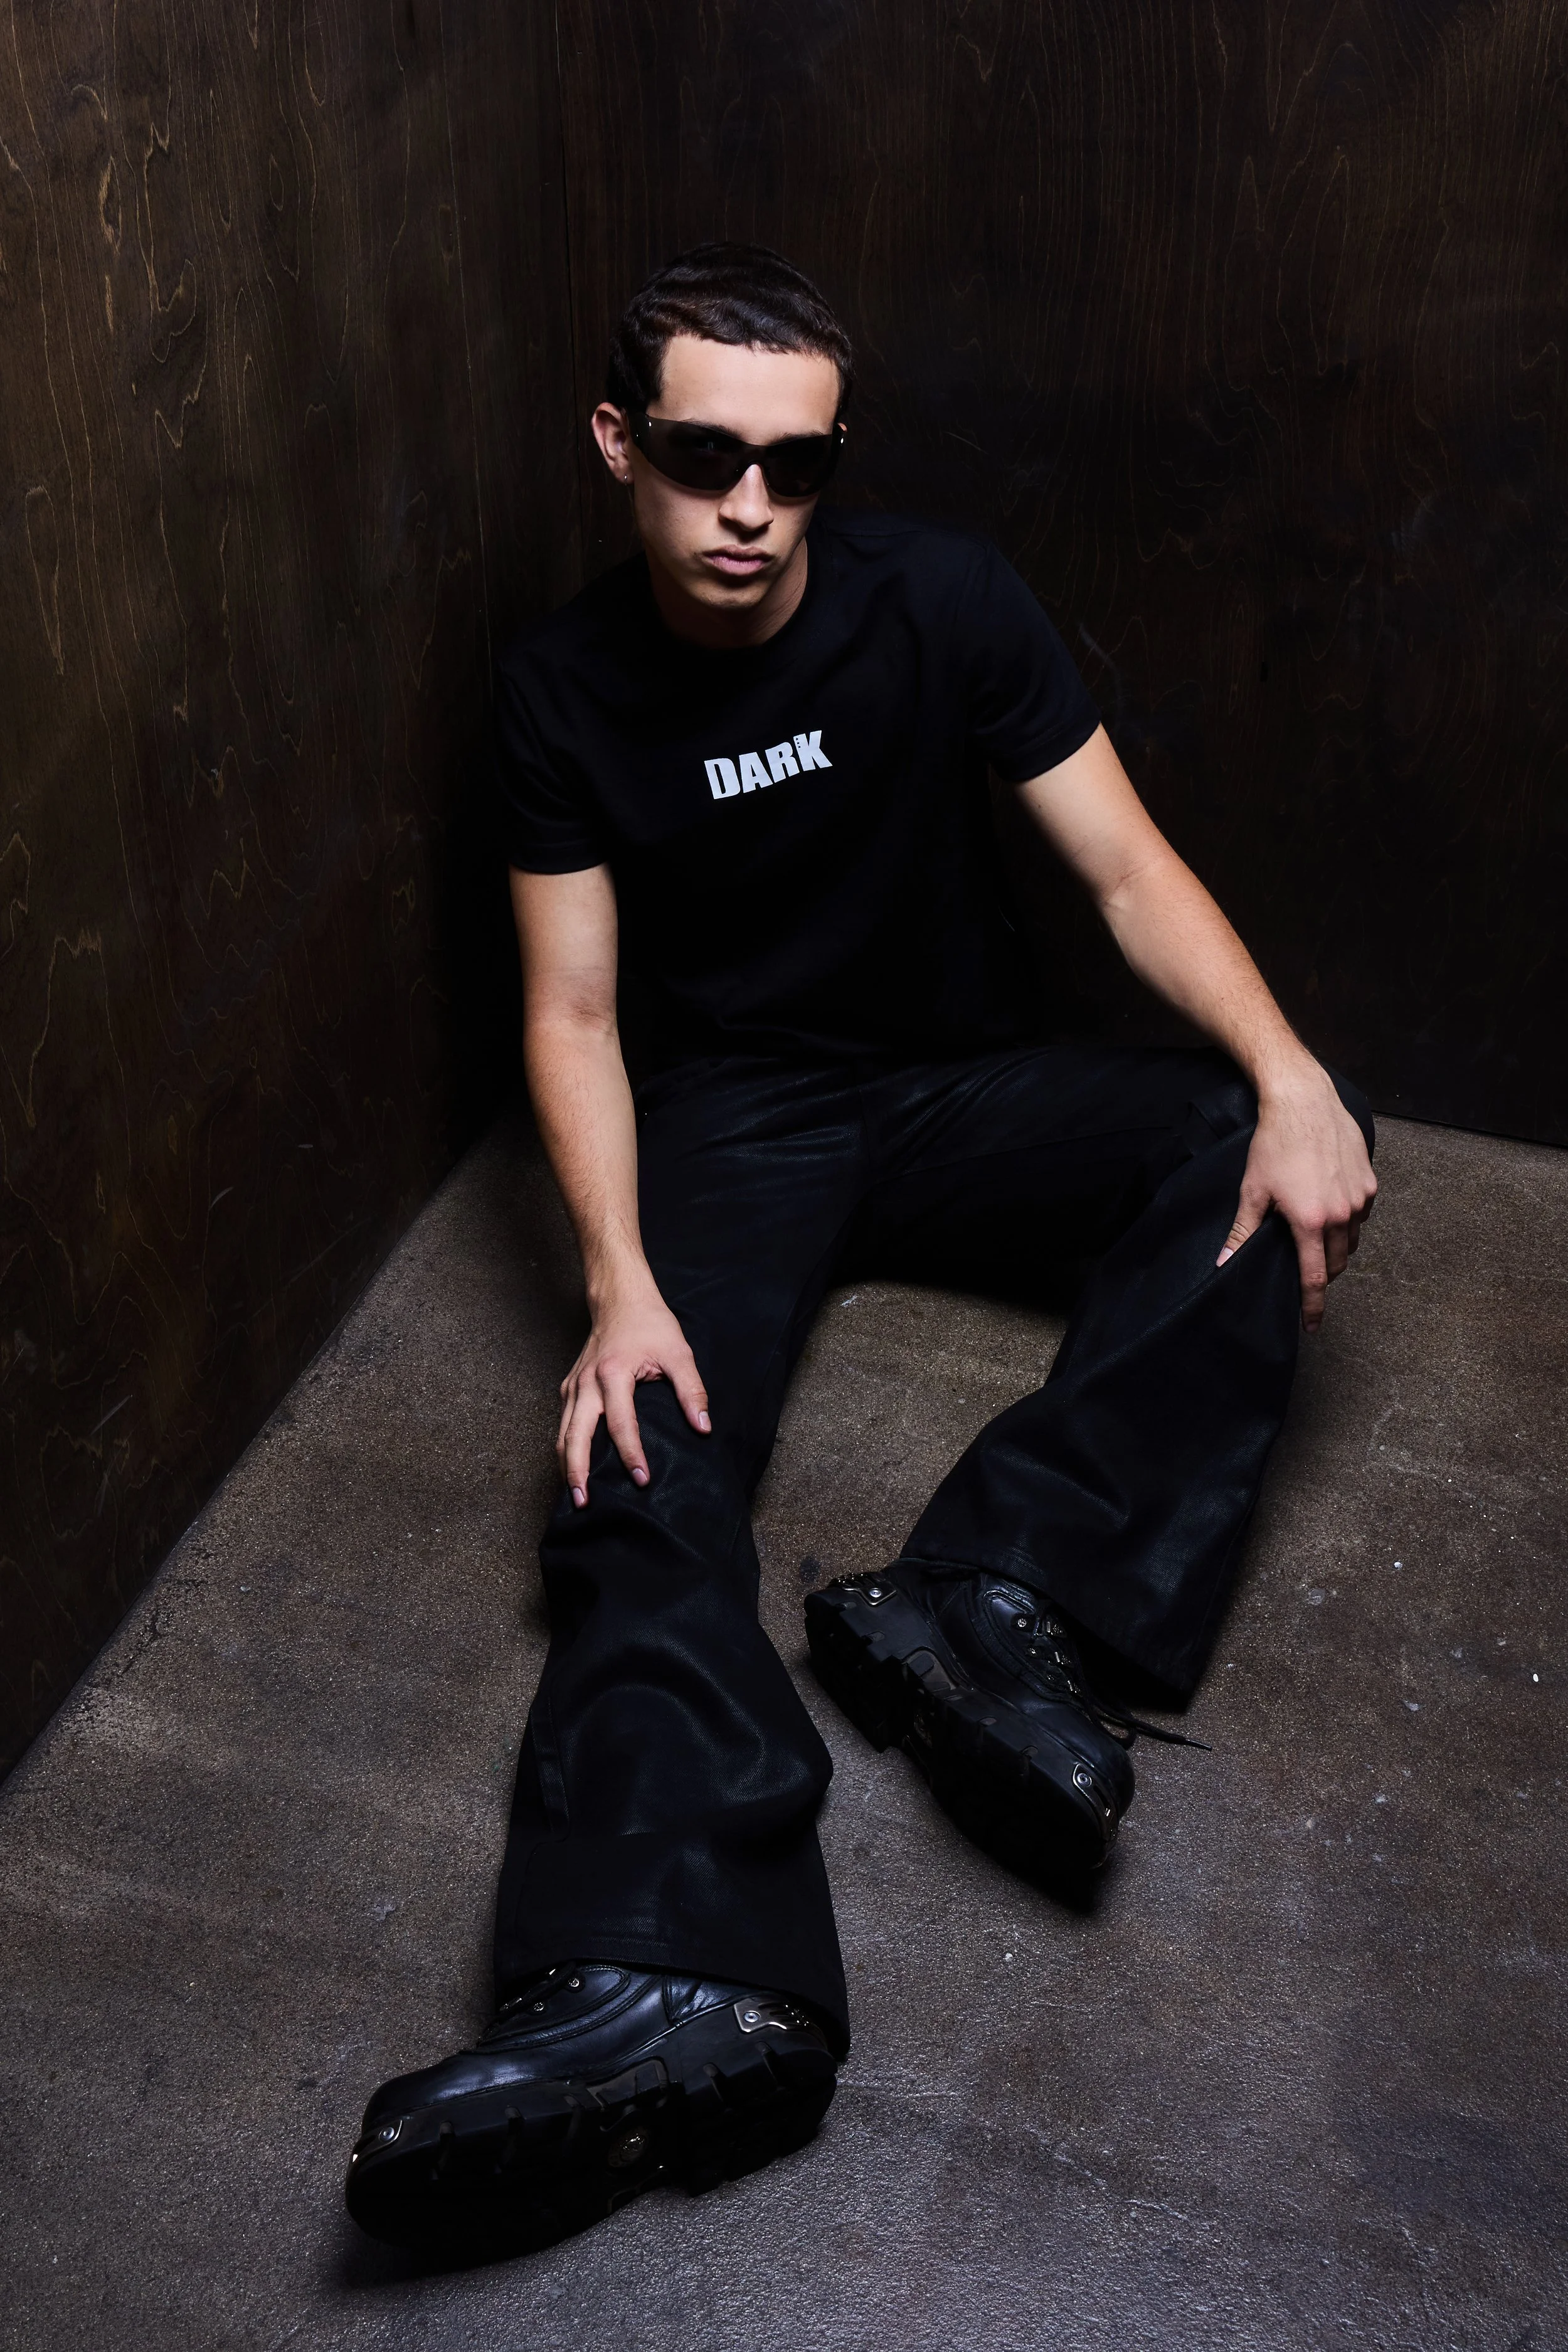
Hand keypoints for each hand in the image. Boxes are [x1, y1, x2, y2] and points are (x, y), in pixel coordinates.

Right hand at [558, 1276, 709, 1504]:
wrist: (620, 1299)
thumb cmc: (649, 1324)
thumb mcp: (678, 1353)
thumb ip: (691, 1391)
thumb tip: (703, 1426)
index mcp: (613, 1373)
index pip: (621, 1424)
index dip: (632, 1454)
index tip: (643, 1479)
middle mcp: (587, 1383)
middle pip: (574, 1435)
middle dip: (577, 1471)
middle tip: (583, 1501)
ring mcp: (573, 1386)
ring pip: (562, 1432)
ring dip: (566, 1465)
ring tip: (575, 1495)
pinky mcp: (570, 1387)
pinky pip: (564, 1423)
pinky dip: (566, 1448)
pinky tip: (575, 1467)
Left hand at [1219, 1063, 1376, 1332]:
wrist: (1304, 1101)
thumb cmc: (1274, 1144)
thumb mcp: (1253, 1190)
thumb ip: (1243, 1231)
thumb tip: (1225, 1263)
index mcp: (1311, 1221)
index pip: (1314, 1278)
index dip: (1312, 1306)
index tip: (1312, 1325)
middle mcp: (1342, 1214)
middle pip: (1337, 1263)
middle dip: (1322, 1274)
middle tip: (1304, 1271)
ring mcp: (1360, 1198)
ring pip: (1352, 1240)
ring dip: (1336, 1247)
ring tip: (1314, 1238)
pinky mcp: (1370, 1182)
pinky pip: (1361, 1215)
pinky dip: (1347, 1220)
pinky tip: (1329, 1208)